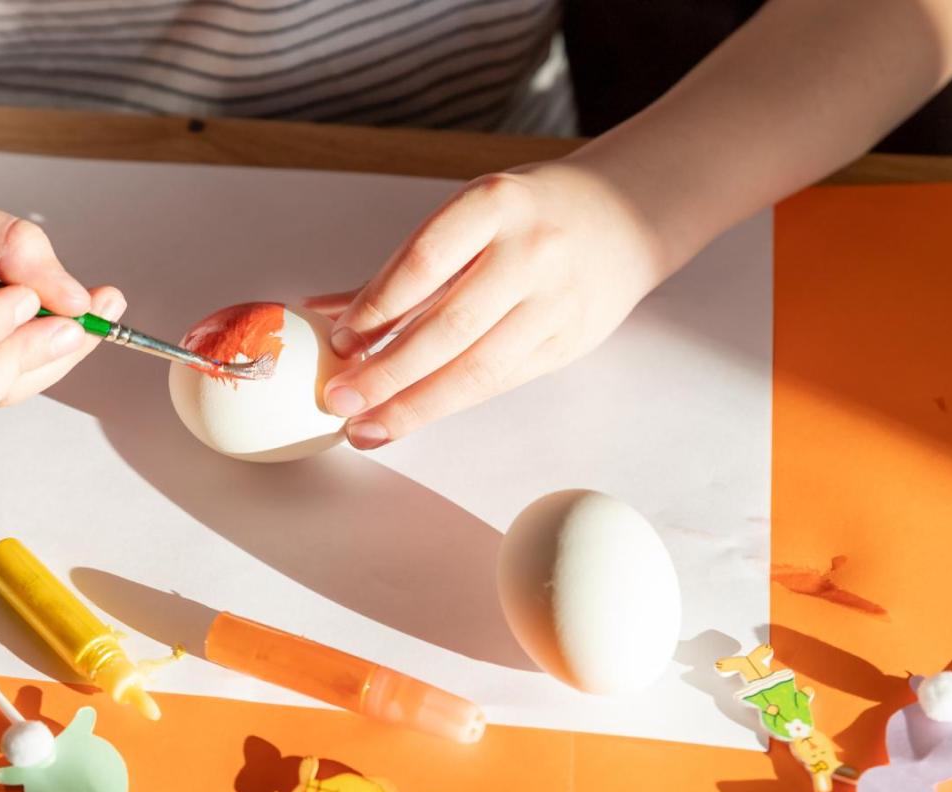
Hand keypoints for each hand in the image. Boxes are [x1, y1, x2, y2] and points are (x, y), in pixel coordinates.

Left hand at [309, 161, 663, 448]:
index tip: (341, 340)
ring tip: (367, 427)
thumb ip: (402, 268)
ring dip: (415, 404)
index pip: (425, 260)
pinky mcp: (570, 341)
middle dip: (388, 373)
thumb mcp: (471, 217)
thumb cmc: (530, 215)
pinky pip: (501, 380)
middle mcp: (532, 251)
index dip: (378, 305)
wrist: (628, 215)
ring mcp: (557, 300)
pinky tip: (413, 412)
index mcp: (496, 204)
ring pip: (478, 367)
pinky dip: (451, 401)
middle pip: (449, 326)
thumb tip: (323, 311)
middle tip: (339, 400)